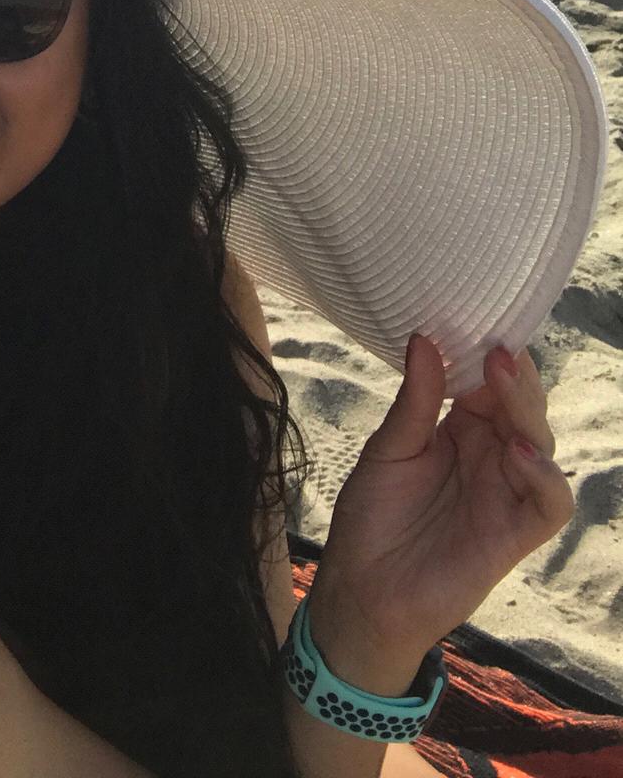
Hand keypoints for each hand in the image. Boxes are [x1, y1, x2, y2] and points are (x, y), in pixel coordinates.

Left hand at [308, 335, 570, 693]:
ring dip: (528, 411)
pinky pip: (550, 504)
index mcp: (460, 428)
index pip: (490, 384)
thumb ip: (414, 400)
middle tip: (495, 348)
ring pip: (542, 443)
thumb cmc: (373, 516)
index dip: (490, 355)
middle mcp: (491, 455)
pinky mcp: (516, 534)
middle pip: (522, 407)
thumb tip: (423, 339)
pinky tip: (518, 452)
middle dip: (514, 376)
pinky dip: (545, 476)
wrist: (363, 590)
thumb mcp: (388, 448)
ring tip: (502, 381)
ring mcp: (507, 493)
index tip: (480, 323)